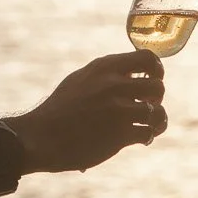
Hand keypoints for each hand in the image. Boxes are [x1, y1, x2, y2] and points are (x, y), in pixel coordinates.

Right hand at [11, 52, 166, 173]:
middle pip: (158, 86)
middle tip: (147, 107)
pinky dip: (148, 137)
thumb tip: (131, 72)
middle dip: (157, 99)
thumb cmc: (59, 111)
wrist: (40, 137)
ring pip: (158, 112)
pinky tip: (141, 139)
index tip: (152, 80)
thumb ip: (106, 75)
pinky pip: (148, 133)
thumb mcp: (80, 80)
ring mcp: (117, 110)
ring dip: (157, 121)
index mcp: (104, 67)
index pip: (148, 58)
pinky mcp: (118, 135)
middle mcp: (113, 85)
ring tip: (149, 126)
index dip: (157, 70)